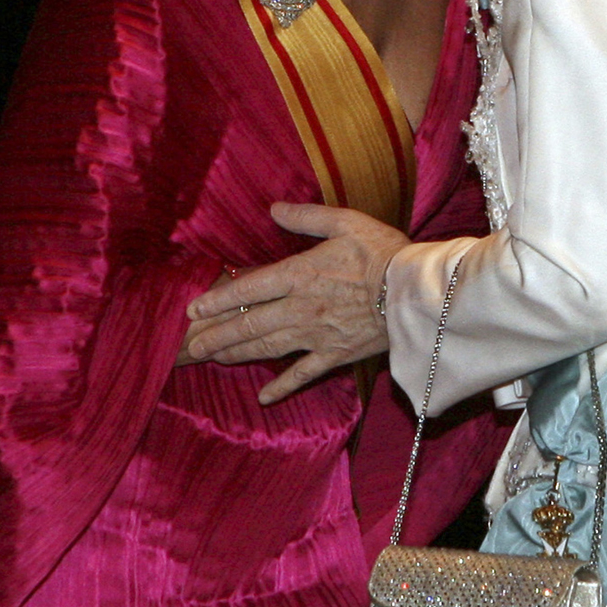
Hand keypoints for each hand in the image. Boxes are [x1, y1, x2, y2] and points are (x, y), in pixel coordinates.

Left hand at [184, 204, 408, 403]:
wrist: (416, 294)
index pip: (249, 288)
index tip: (193, 310)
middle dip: (217, 335)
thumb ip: (307, 217)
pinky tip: (264, 397)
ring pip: (267, 348)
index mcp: (300, 274)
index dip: (218, 300)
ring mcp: (315, 335)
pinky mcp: (335, 355)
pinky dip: (282, 387)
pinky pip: (302, 374)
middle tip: (191, 346)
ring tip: (212, 359)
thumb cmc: (383, 253)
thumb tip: (274, 208)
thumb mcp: (346, 222)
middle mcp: (300, 308)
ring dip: (237, 354)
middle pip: (249, 324)